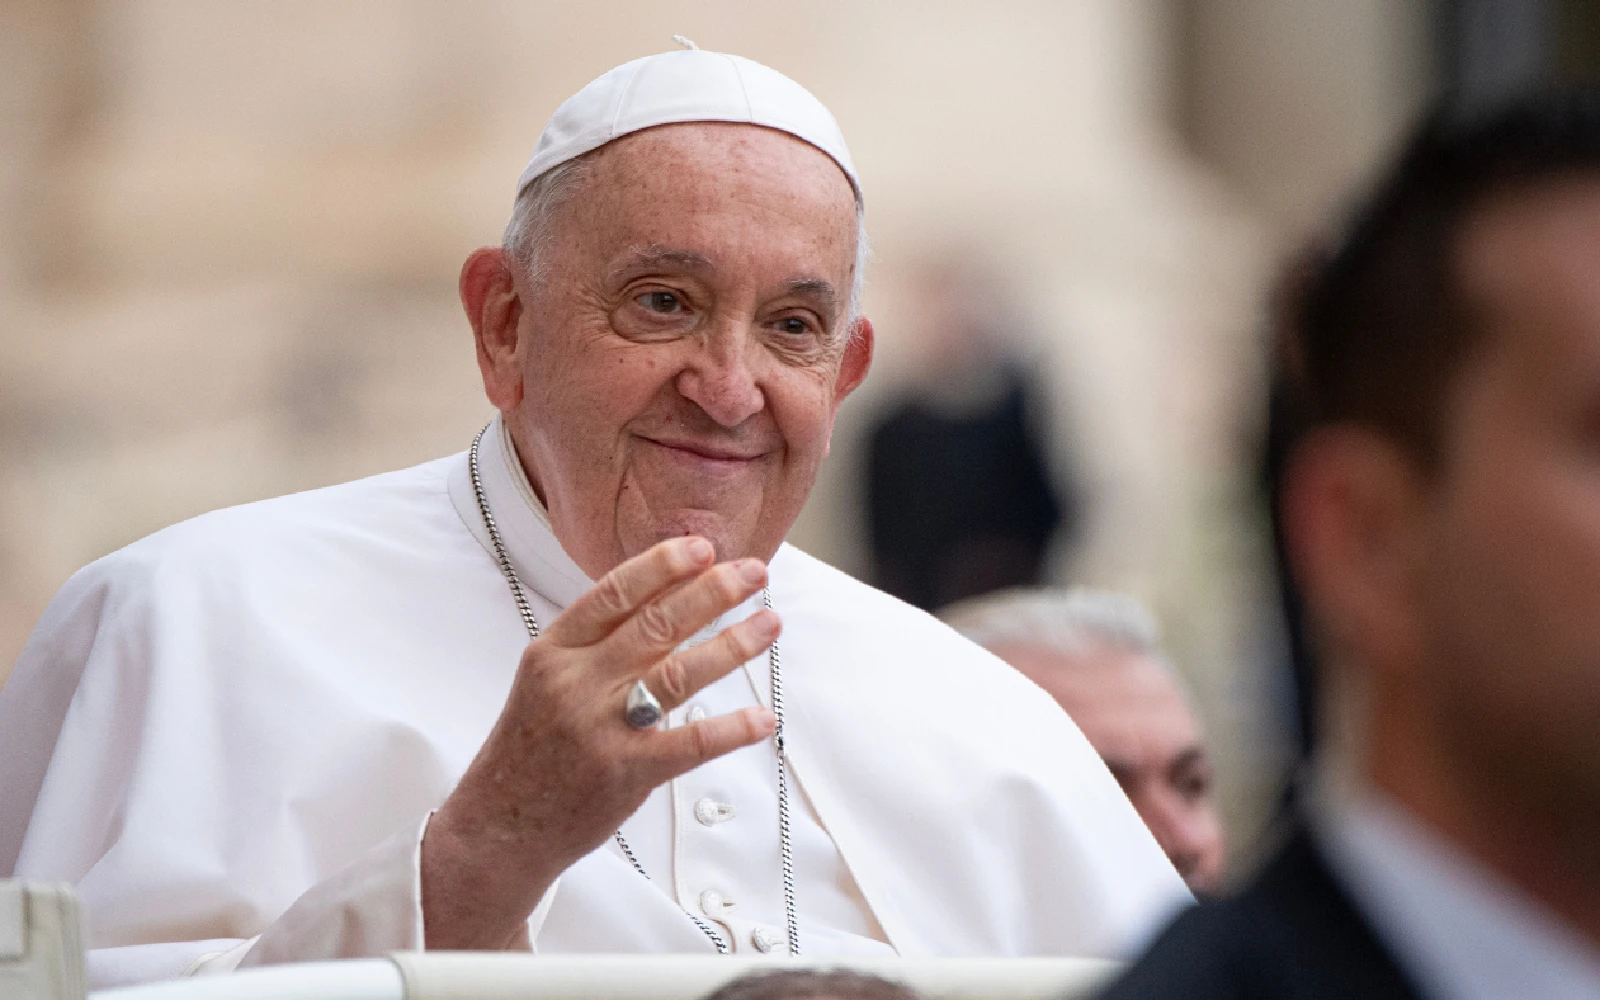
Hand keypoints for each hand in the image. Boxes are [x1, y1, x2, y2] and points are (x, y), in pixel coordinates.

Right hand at [420, 535, 780, 948]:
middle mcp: (576, 682)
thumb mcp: (547, 679)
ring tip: (768, 623)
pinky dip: (730, 728)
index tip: (702, 547)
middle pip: (655, 624)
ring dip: (732, 644)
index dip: (663, 565)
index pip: (614, 592)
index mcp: (555, 651)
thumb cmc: (532, 748)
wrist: (500, 824)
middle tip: (754, 572)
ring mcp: (601, 727)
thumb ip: (596, 643)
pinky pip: (689, 743)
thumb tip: (662, 597)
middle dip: (712, 592)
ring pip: (678, 672)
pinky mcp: (625, 771)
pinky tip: (762, 716)